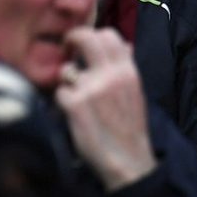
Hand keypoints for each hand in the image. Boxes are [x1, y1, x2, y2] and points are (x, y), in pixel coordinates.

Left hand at [56, 26, 156, 189]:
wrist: (127, 161)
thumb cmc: (130, 129)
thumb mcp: (136, 93)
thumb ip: (127, 68)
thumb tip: (125, 44)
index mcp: (128, 71)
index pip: (109, 35)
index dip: (93, 35)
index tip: (85, 43)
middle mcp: (110, 75)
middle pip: (85, 38)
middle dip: (71, 38)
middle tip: (67, 47)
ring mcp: (91, 88)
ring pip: (67, 70)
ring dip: (67, 82)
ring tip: (78, 98)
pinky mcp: (74, 104)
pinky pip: (59, 92)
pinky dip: (63, 103)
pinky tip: (74, 115)